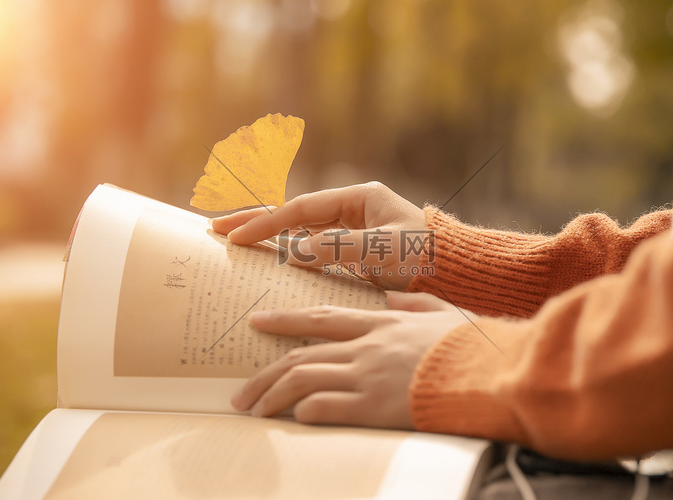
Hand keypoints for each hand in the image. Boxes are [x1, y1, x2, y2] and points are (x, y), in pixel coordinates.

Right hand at [211, 182, 426, 289]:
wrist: (457, 273)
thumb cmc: (427, 257)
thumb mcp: (383, 251)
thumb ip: (338, 249)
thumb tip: (293, 252)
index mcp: (359, 198)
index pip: (301, 208)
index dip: (266, 223)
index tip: (235, 236)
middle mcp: (351, 209)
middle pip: (293, 213)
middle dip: (255, 220)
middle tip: (215, 227)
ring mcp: (352, 229)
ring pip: (299, 231)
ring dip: (268, 236)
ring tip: (232, 240)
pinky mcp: (354, 251)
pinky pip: (313, 250)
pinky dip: (288, 254)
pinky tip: (268, 261)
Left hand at [231, 291, 474, 428]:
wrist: (490, 370)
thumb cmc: (472, 345)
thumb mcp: (444, 313)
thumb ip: (414, 304)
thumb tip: (393, 299)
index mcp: (380, 324)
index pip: (321, 317)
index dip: (285, 320)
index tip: (257, 321)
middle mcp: (366, 347)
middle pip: (301, 353)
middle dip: (266, 372)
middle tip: (241, 391)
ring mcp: (368, 375)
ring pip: (303, 379)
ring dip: (273, 395)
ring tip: (253, 410)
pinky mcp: (375, 405)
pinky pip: (326, 407)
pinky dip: (304, 412)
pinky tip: (292, 419)